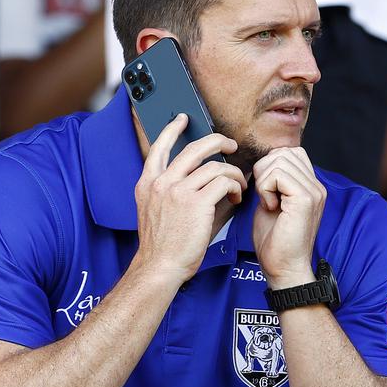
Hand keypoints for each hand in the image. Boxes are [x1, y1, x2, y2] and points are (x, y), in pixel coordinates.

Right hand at [132, 114, 245, 284]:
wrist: (159, 267)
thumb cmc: (161, 246)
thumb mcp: (153, 211)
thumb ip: (167, 192)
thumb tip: (195, 177)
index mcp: (147, 184)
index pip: (158, 147)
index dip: (171, 129)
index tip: (182, 119)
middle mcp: (161, 183)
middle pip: (194, 148)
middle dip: (217, 141)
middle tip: (230, 145)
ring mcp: (178, 191)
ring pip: (215, 166)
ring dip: (233, 174)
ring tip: (238, 186)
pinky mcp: (196, 203)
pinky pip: (224, 183)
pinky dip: (235, 187)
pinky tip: (236, 197)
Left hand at [251, 147, 325, 288]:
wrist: (283, 268)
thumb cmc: (275, 241)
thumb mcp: (272, 202)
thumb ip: (272, 181)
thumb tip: (263, 163)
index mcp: (311, 186)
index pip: (291, 152)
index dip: (271, 164)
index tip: (266, 190)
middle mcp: (316, 186)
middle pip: (284, 152)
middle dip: (264, 170)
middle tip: (264, 196)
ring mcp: (314, 192)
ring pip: (280, 160)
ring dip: (264, 180)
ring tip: (268, 202)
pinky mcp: (306, 199)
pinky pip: (278, 174)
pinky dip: (265, 188)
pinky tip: (269, 206)